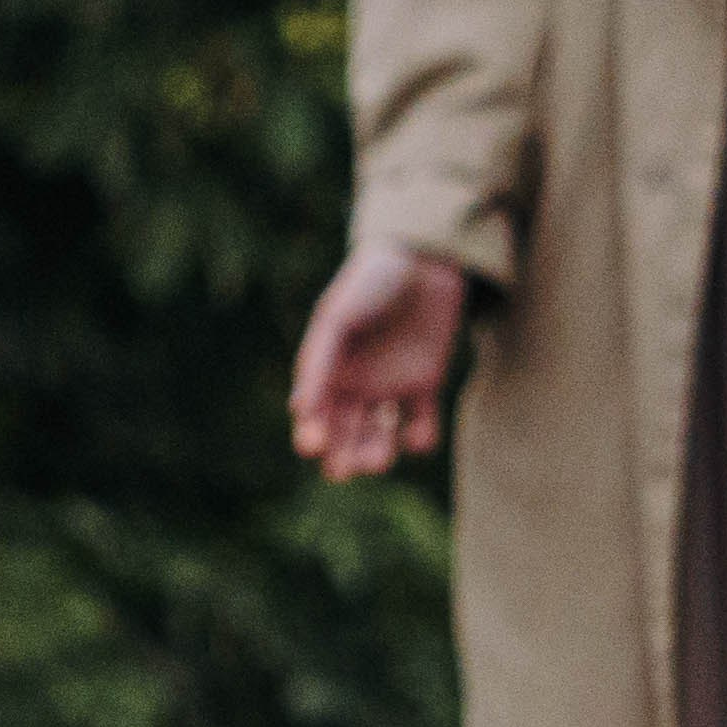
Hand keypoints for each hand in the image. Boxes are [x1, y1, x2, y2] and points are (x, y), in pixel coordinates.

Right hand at [290, 245, 466, 479]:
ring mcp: (390, 387)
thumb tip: (299, 410)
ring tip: (379, 458)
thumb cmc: (372, 282)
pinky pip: (419, 425)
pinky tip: (415, 435)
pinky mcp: (425, 385)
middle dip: (341, 456)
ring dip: (375, 454)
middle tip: (344, 469)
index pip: (313, 415)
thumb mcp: (337, 316)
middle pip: (343, 435)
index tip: (314, 445)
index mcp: (327, 371)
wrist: (427, 257)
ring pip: (377, 437)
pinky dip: (419, 439)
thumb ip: (317, 361)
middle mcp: (354, 385)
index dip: (311, 434)